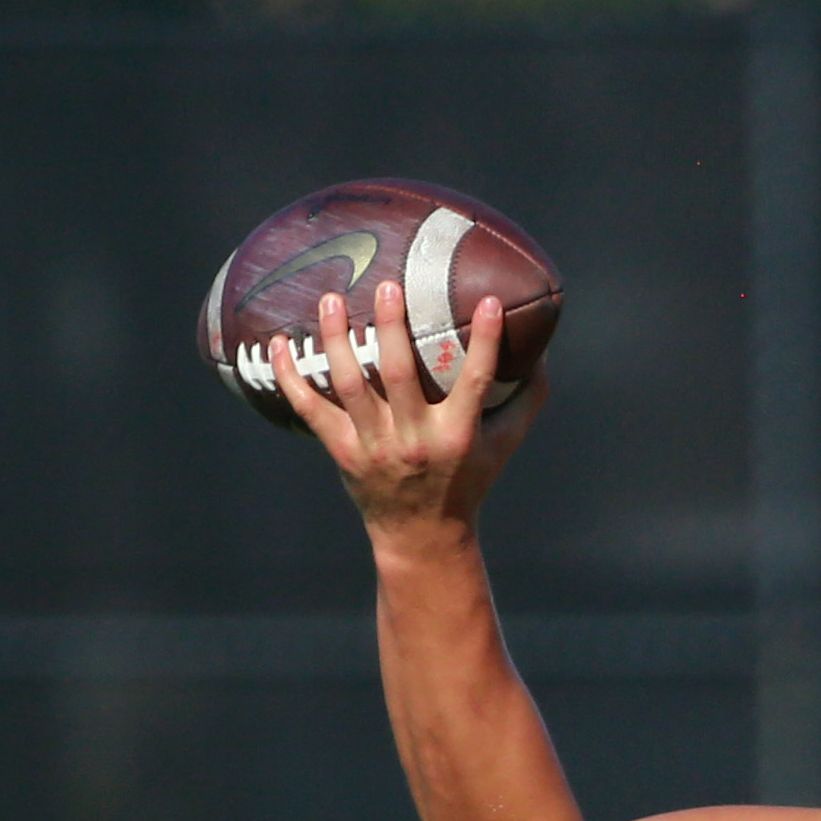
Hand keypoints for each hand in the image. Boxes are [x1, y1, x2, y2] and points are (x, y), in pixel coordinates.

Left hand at [276, 284, 536, 544]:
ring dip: (336, 340)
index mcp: (458, 436)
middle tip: (386, 285)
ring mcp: (375, 446)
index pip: (476, 382)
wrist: (421, 536)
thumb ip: (525, 399)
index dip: (486, 341)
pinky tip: (279, 343)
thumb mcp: (504, 445)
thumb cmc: (467, 480)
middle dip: (391, 327)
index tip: (491, 302)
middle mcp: (415, 440)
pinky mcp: (343, 451)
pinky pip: (309, 409)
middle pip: (399, 376)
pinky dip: (290, 377)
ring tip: (329, 299)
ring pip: (349, 386)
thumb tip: (541, 348)